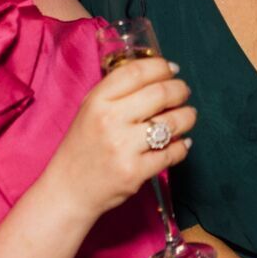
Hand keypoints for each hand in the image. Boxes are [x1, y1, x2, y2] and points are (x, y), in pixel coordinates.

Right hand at [40, 53, 193, 220]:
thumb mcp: (89, 111)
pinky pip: (171, 153)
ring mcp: (123, 147)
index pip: (136, 72)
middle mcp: (110, 120)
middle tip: (183, 92)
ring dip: (187, 116)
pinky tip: (182, 143)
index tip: (171, 70)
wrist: (68, 190)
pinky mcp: (135, 172)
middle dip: (180, 90)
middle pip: (160, 93)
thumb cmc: (82, 147)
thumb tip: (157, 75)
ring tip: (188, 115)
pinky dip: (182, 146)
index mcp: (97, 101)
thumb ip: (117, 92)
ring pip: (172, 122)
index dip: (160, 66)